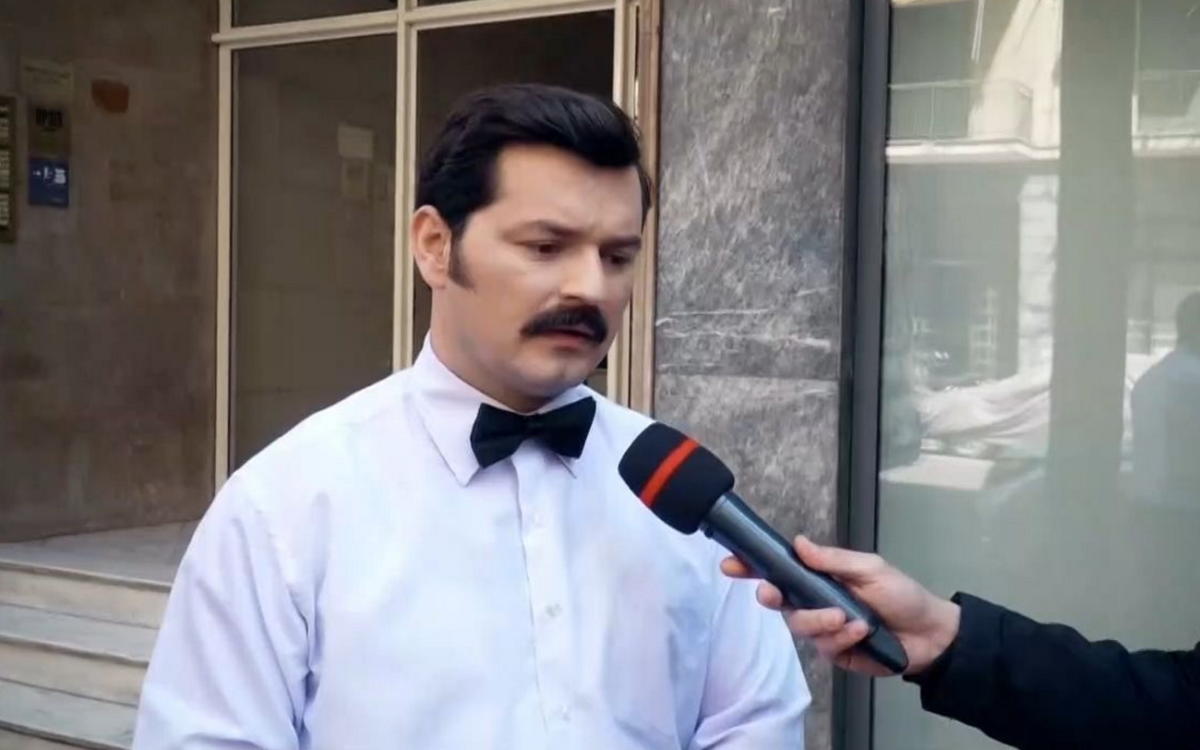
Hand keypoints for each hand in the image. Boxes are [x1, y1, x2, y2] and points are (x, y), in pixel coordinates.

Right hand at [720, 536, 959, 676]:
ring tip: (850, 619)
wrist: (930, 634)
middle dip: (771, 595)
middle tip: (772, 594)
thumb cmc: (901, 595)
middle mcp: (815, 602)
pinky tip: (862, 631)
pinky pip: (823, 646)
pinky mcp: (834, 653)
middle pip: (778, 599)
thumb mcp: (870, 568)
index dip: (752, 566)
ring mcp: (823, 629)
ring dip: (822, 620)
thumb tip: (798, 542)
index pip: (780, 570)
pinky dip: (842, 637)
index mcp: (819, 578)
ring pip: (799, 625)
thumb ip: (833, 560)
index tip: (731, 562)